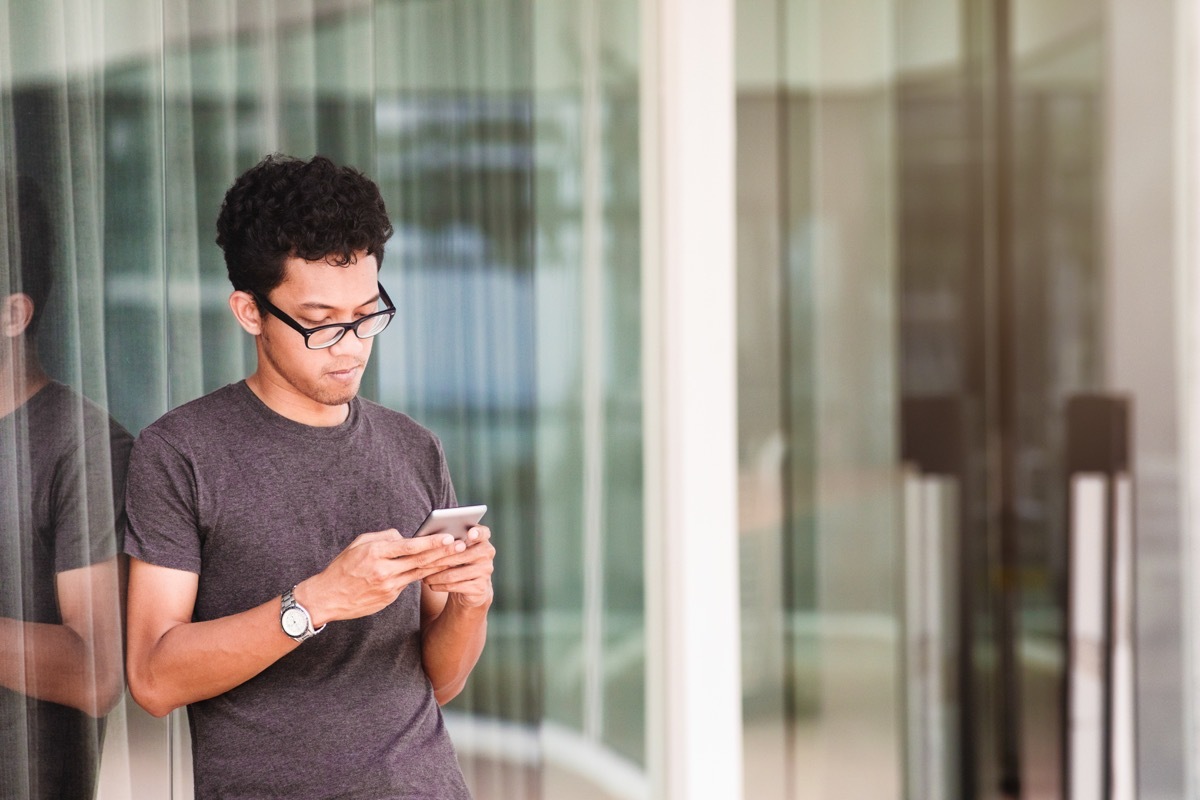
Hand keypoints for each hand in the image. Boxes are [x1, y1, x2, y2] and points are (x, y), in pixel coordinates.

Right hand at [296, 529, 465, 625]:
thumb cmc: (343, 566)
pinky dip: (424, 576)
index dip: (430, 542)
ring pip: (419, 574)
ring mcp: (387, 587)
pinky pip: (409, 583)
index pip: (409, 546)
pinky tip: (438, 570)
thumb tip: (404, 536)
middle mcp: (383, 571)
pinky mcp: (389, 598)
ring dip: (439, 565)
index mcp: (375, 553)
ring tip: (457, 557)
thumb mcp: (359, 544)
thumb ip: (384, 538)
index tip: (447, 537)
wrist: (327, 597)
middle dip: (443, 553)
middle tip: (462, 546)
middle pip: (419, 561)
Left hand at [422, 526, 494, 608]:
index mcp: (482, 540)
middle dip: (437, 558)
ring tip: (422, 575)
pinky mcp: (480, 587)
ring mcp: (485, 571)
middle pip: (460, 554)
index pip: (483, 532)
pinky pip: (454, 586)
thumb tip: (427, 538)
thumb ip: (450, 541)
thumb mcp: (457, 550)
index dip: (477, 532)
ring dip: (434, 575)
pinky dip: (439, 585)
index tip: (470, 533)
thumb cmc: (458, 562)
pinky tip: (431, 584)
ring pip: (454, 573)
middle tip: (421, 561)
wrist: (471, 588)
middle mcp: (487, 553)